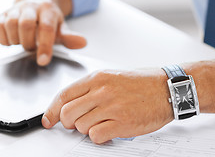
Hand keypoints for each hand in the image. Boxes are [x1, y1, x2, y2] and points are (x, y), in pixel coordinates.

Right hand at [0, 0, 86, 65]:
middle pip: (26, 24)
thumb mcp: (61, 28)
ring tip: (22, 43)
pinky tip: (11, 41)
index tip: (43, 61)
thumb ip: (69, 37)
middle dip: (28, 42)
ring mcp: (15, 9)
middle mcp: (31, 5)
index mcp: (48, 8)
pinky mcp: (2, 14)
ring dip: (16, 40)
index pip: (46, 28)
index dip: (44, 46)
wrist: (33, 6)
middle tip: (32, 48)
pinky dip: (3, 38)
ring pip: (10, 24)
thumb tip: (82, 43)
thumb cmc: (48, 22)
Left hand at [41, 69, 173, 143]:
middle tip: (76, 123)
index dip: (52, 110)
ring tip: (100, 123)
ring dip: (85, 129)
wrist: (167, 88)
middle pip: (68, 113)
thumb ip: (90, 89)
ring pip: (80, 126)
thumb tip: (69, 104)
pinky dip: (98, 137)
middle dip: (68, 122)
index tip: (48, 119)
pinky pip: (96, 136)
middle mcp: (101, 91)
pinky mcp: (122, 123)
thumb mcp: (111, 77)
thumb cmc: (140, 83)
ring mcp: (111, 107)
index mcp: (96, 78)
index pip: (64, 95)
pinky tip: (108, 129)